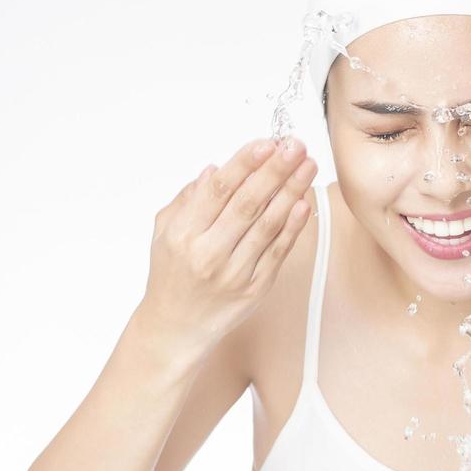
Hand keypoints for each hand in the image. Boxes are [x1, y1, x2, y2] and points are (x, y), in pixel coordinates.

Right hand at [138, 136, 317, 354]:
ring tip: (306, 166)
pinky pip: (278, 251)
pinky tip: (303, 203)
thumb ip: (187, 200)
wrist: (176, 327)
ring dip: (291, 192)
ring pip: (267, 225)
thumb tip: (215, 170)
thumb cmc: (171, 276)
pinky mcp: (255, 287)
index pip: (218, 190)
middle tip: (294, 147)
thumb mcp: (164, 233)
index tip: (265, 143)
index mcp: (184, 234)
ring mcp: (234, 272)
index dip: (244, 163)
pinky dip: (293, 226)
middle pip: (247, 203)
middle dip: (274, 170)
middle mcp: (209, 252)